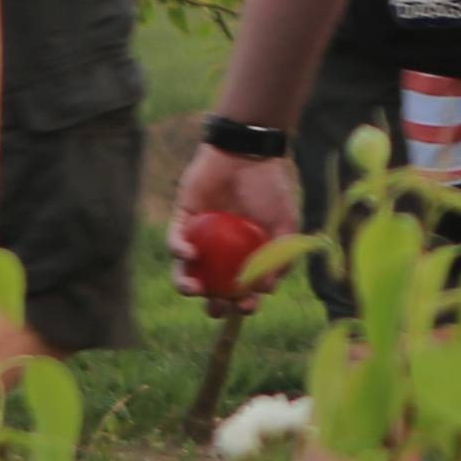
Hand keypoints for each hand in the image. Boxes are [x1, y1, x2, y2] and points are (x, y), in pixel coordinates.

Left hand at [171, 139, 296, 303]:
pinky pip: (175, 240)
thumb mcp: (285, 224)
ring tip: (192, 289)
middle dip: (212, 303)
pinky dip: (178, 251)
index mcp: (246, 255)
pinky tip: (188, 255)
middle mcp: (221, 251)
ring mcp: (201, 237)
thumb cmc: (270, 187)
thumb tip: (266, 290)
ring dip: (186, 284)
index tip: (246, 307)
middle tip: (216, 307)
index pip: (243, 288)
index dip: (244, 303)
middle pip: (213, 286)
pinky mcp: (183, 219)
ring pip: (187, 269)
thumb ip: (280, 256)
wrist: (247, 153)